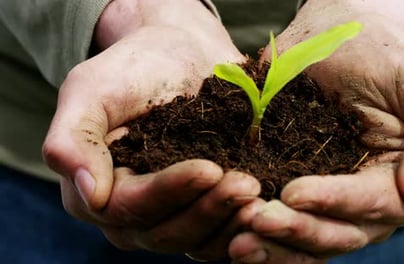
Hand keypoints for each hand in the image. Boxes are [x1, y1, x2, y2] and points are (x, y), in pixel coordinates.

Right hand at [43, 0, 252, 258]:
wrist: (180, 55)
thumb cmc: (134, 68)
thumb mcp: (91, 89)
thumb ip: (73, 138)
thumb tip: (88, 193)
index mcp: (98, 191)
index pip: (129, 207)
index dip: (169, 192)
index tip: (208, 168)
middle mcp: (132, 215)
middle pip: (166, 232)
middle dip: (209, 208)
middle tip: (247, 183)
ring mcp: (170, 216)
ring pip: (197, 241)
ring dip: (231, 222)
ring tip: (261, 195)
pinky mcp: (203, 211)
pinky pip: (221, 235)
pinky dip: (243, 225)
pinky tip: (268, 205)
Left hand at [230, 0, 403, 261]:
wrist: (338, 38)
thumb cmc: (382, 56)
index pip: (375, 203)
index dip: (336, 201)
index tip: (293, 193)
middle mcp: (370, 200)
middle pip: (340, 232)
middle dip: (298, 229)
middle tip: (256, 219)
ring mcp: (332, 201)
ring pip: (310, 238)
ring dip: (275, 244)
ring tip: (237, 242)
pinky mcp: (298, 192)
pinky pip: (285, 222)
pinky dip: (262, 236)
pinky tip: (232, 235)